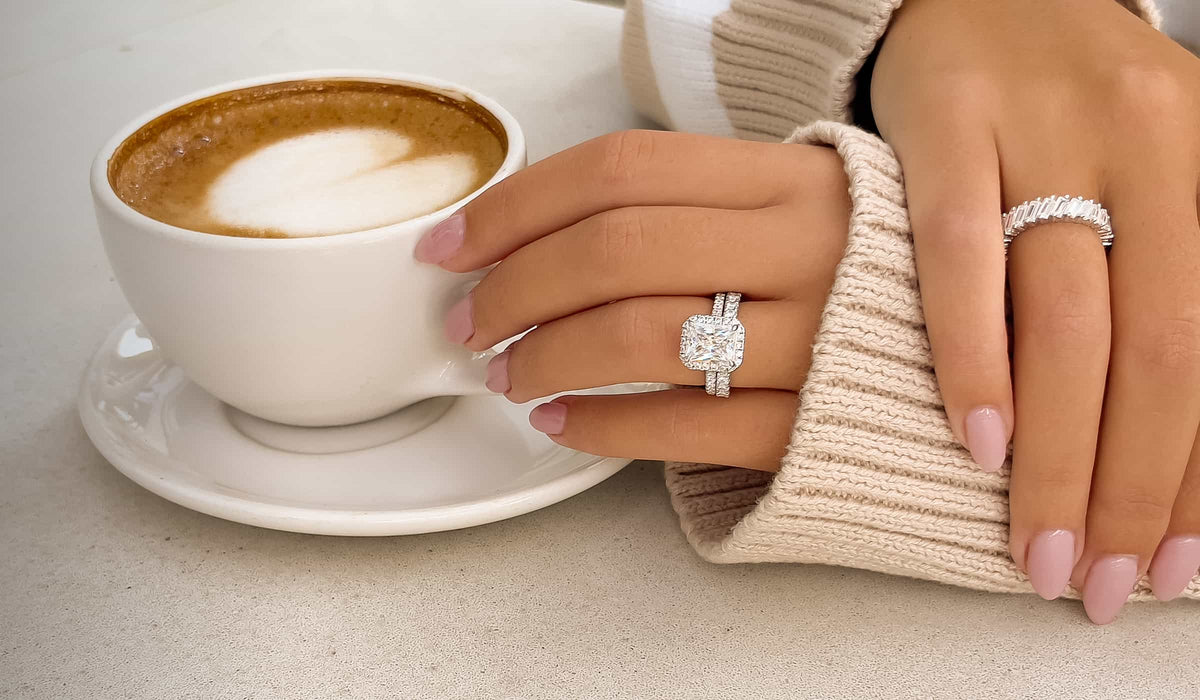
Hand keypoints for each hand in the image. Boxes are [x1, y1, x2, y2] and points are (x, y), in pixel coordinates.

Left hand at [412, 130, 849, 470]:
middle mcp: (808, 245)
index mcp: (791, 177)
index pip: (621, 169)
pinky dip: (601, 427)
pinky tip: (560, 425)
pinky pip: (685, 424)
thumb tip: (539, 232)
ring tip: (504, 376)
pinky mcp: (823, 426)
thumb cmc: (871, 288)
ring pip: (640, 335)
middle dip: (512, 289)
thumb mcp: (805, 210)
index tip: (451, 243)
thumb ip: (699, 207)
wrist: (1008, 373)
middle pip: (614, 249)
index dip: (516, 206)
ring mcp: (820, 337)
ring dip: (544, 358)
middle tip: (465, 321)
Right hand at [870, 0, 1199, 621]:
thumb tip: (1183, 445)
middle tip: (1098, 580)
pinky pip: (958, 255)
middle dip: (1129, 485)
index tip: (1177, 567)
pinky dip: (969, 353)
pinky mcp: (944, 126)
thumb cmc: (1078, 101)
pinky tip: (976, 437)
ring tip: (1035, 543)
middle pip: (1158, 349)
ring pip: (1065, 319)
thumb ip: (1175, 286)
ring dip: (1054, 452)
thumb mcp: (1164, 172)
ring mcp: (1042, 134)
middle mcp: (1148, 145)